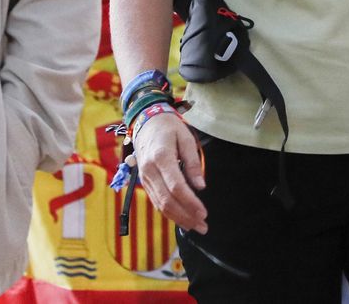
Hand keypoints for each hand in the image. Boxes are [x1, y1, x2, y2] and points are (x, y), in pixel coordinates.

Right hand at [132, 111, 207, 233]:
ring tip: (195, 227)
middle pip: (167, 200)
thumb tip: (200, 186)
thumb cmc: (169, 128)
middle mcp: (150, 171)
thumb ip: (193, 162)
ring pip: (160, 205)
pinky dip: (169, 213)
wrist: (145, 122)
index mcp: (161, 157)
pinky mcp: (144, 182)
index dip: (190, 202)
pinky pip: (156, 201)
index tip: (204, 212)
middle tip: (203, 226)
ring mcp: (145, 178)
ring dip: (178, 219)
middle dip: (186, 216)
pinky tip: (181, 219)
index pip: (176, 187)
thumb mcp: (185, 138)